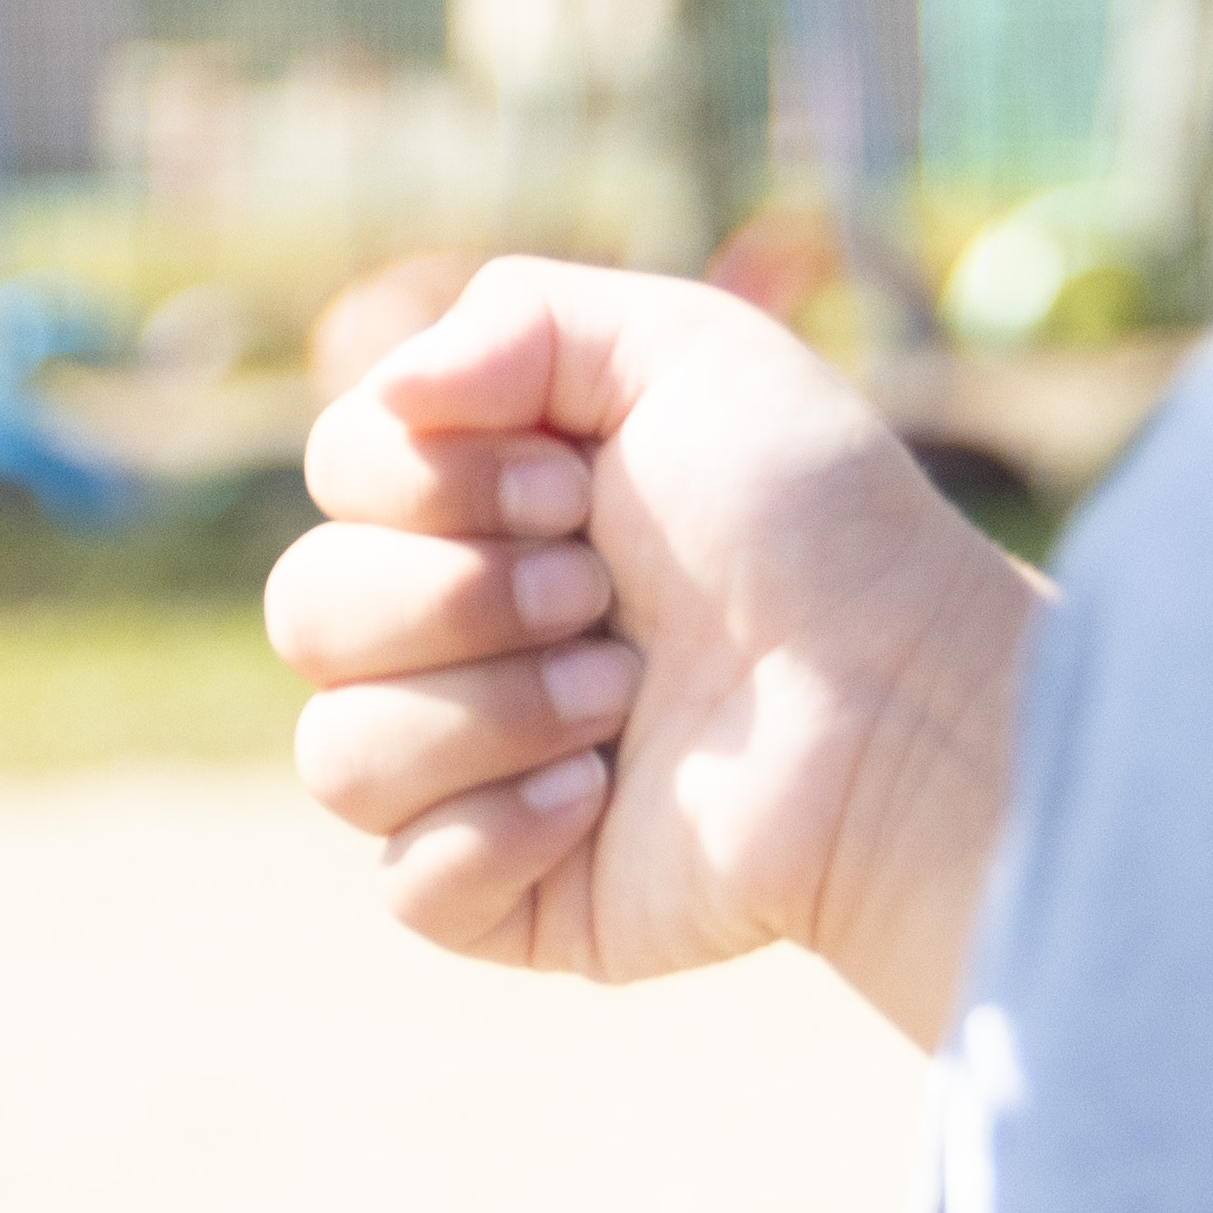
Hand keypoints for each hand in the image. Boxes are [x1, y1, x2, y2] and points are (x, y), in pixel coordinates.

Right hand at [260, 259, 1043, 1044]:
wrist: (906, 705)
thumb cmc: (817, 523)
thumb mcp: (684, 349)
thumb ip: (513, 315)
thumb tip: (390, 394)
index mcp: (478, 506)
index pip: (337, 471)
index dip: (433, 481)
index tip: (573, 487)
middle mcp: (456, 633)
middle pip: (306, 610)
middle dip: (461, 597)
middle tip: (604, 595)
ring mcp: (473, 770)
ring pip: (336, 753)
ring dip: (491, 712)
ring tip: (626, 699)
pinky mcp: (511, 897)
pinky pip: (403, 882)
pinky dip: (495, 834)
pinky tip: (599, 802)